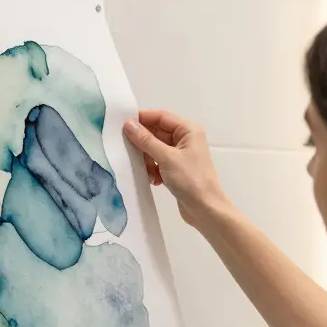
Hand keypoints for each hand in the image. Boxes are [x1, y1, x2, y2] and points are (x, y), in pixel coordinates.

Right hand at [124, 109, 229, 229]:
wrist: (205, 209)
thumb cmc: (190, 180)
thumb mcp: (166, 158)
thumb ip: (146, 140)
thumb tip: (128, 124)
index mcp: (188, 130)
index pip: (161, 117)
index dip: (142, 118)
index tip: (121, 124)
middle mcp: (185, 139)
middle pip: (157, 132)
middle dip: (143, 142)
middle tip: (125, 148)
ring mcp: (181, 154)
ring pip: (155, 148)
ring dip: (147, 158)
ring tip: (145, 169)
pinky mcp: (176, 169)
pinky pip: (158, 162)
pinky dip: (153, 169)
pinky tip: (154, 179)